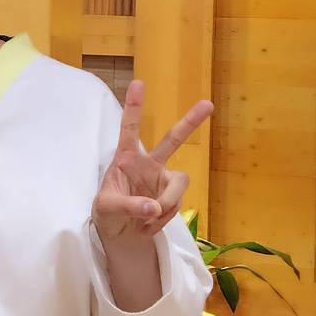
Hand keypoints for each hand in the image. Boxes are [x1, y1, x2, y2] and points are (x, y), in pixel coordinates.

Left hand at [93, 80, 212, 246]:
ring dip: (165, 205)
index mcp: (125, 159)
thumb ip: (129, 206)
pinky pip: (176, 205)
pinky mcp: (172, 195)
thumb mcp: (107, 209)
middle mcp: (148, 164)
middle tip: (209, 103)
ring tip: (146, 219)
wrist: (118, 232)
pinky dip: (163, 218)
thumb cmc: (106, 212)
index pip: (129, 129)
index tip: (138, 82)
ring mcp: (162, 179)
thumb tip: (154, 207)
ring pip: (179, 185)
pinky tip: (147, 225)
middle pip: (173, 139)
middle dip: (191, 122)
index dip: (134, 107)